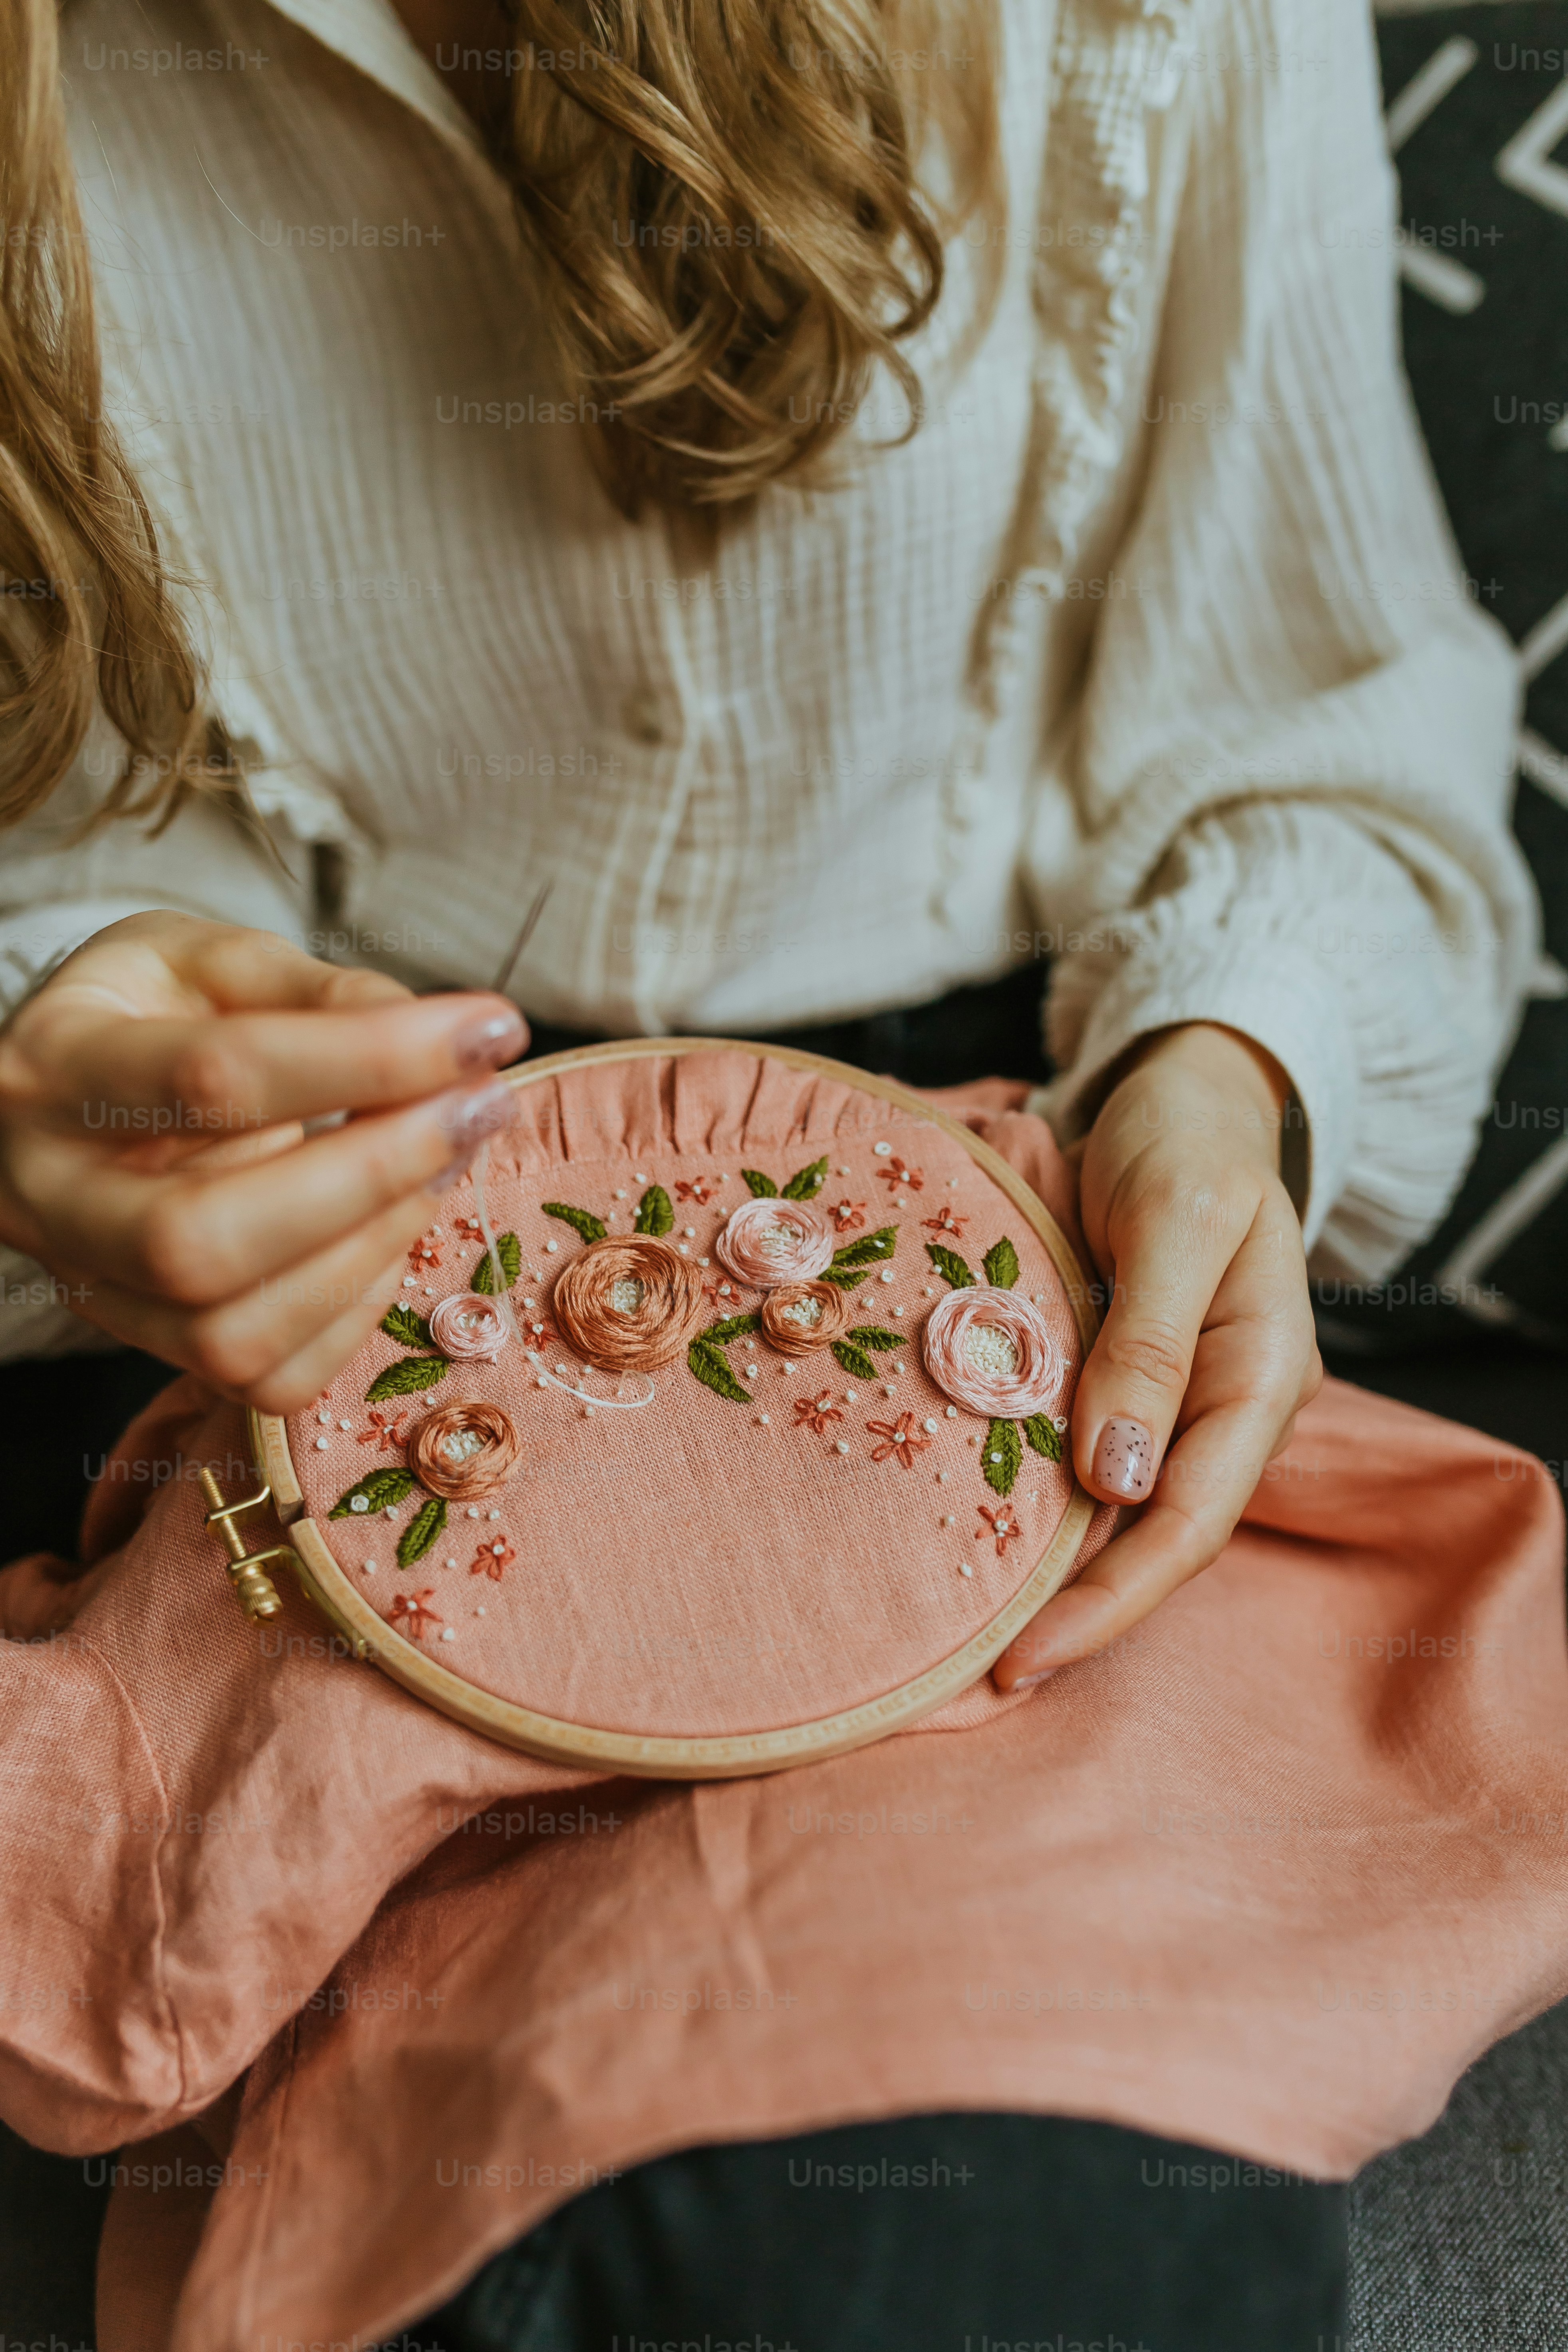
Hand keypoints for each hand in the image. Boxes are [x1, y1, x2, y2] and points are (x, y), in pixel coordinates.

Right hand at [0, 913, 527, 1410]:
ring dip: (373, 1247)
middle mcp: (50, 1196)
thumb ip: (321, 993)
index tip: (488, 1030)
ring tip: (442, 1162)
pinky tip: (387, 1229)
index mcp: (55, 1067)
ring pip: (233, 1331)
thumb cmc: (152, 1014)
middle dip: (371, 1176)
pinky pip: (266, 1375)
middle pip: (204, 1237)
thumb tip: (449, 1046)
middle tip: (477, 1110)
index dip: (370, 1057)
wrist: (68, 1093)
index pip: (215, 1076)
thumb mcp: (213, 961)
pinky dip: (355, 1309)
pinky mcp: (150, 1346)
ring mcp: (92, 1287)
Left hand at [993, 1022, 1320, 1689]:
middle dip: (1083, 1614)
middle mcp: (1230, 1405)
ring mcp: (1185, 1399)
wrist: (1185, 1091)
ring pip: (1128, 1515)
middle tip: (987, 1678)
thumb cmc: (1186, 1138)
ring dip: (1063, 1578)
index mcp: (1261, 1375)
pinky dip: (1049, 1513)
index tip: (1026, 1658)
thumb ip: (1149, 1342)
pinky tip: (992, 1548)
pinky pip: (1098, 1467)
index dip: (1112, 1599)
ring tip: (980, 1642)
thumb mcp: (1174, 1219)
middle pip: (1160, 1538)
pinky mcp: (1137, 1382)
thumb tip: (1117, 1476)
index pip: (1189, 1520)